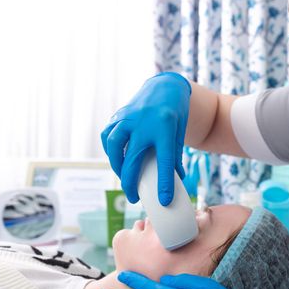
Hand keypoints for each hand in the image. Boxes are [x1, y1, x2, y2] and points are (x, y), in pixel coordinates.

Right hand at [101, 72, 190, 204]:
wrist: (165, 87)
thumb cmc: (175, 113)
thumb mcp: (180, 133)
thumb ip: (176, 156)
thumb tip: (177, 179)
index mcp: (166, 129)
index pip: (165, 161)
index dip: (165, 183)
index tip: (164, 201)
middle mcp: (144, 123)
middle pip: (133, 158)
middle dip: (131, 182)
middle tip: (134, 197)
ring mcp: (129, 118)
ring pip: (114, 145)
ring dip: (116, 165)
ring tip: (124, 177)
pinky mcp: (119, 115)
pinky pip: (108, 135)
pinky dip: (109, 149)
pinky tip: (116, 158)